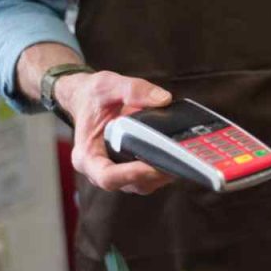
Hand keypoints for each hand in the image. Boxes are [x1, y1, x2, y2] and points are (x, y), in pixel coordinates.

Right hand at [57, 70, 174, 193]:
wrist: (89, 100)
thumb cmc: (93, 96)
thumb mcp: (108, 85)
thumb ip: (133, 90)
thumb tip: (163, 99)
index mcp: (87, 156)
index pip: (107, 177)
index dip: (131, 175)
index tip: (151, 165)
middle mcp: (100, 171)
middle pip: (130, 184)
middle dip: (155, 174)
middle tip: (178, 161)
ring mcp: (118, 174)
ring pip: (144, 184)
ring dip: (163, 174)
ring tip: (182, 157)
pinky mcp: (132, 171)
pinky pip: (149, 178)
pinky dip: (164, 168)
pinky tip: (178, 155)